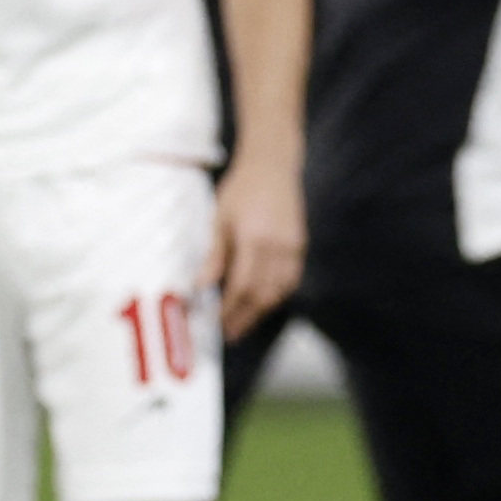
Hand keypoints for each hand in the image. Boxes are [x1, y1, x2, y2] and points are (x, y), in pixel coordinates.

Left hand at [206, 151, 303, 338]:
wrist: (272, 167)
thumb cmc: (240, 190)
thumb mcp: (219, 220)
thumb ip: (214, 256)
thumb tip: (200, 286)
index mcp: (255, 240)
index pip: (242, 286)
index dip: (230, 309)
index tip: (217, 323)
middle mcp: (279, 247)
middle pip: (263, 294)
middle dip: (245, 317)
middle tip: (229, 334)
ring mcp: (294, 247)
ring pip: (280, 290)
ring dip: (262, 310)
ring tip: (243, 324)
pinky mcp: (300, 245)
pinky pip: (291, 279)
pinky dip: (277, 295)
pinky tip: (263, 303)